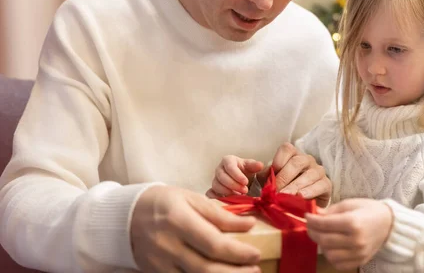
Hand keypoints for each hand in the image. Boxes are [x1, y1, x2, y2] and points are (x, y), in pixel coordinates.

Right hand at [131, 185, 260, 272]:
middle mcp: (168, 245)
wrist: (124, 216)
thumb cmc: (163, 203)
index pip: (213, 243)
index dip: (237, 252)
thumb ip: (220, 214)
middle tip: (256, 269)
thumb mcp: (191, 199)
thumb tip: (249, 225)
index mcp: (179, 221)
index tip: (256, 253)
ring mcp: (161, 264)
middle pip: (206, 269)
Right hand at [207, 155, 263, 196]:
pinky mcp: (213, 189)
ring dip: (227, 192)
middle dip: (233, 185)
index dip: (237, 175)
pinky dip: (216, 197)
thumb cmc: (246, 171)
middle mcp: (219, 169)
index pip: (230, 167)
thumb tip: (260, 165)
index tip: (246, 182)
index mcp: (228, 160)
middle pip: (222, 177)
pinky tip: (226, 200)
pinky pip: (210, 193)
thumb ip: (255, 165)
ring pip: (216, 186)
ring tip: (238, 196)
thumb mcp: (251, 166)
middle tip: (245, 190)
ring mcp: (215, 179)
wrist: (242, 179)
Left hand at [261, 142, 330, 206]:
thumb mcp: (272, 181)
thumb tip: (261, 173)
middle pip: (297, 162)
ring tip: (285, 196)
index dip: (278, 160)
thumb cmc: (285, 189)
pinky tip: (300, 197)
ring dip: (295, 186)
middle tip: (275, 191)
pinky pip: (320, 185)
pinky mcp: (327, 184)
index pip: (286, 149)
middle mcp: (307, 159)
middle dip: (284, 177)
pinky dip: (310, 191)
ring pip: (309, 174)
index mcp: (293, 155)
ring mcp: (318, 170)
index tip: (272, 174)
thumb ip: (265, 175)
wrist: (302, 205)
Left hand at [305, 199, 392, 270]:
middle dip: (312, 232)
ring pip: (329, 254)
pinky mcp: (360, 261)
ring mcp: (358, 253)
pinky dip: (331, 256)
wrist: (389, 224)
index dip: (312, 220)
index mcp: (353, 222)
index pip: (324, 224)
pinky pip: (338, 264)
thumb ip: (331, 211)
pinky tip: (331, 246)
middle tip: (310, 225)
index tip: (306, 216)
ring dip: (321, 245)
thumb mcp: (349, 204)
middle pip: (324, 240)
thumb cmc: (368, 210)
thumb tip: (314, 214)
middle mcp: (355, 240)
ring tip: (321, 235)